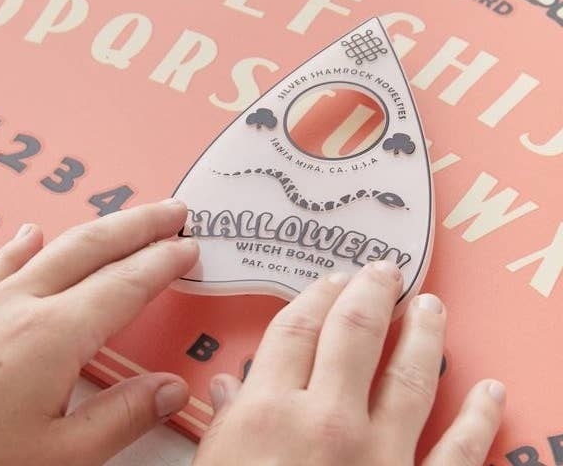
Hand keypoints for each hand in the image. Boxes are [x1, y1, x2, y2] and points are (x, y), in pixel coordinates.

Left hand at [0, 200, 197, 465]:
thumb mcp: (57, 458)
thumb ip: (121, 417)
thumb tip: (169, 391)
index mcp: (53, 336)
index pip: (127, 282)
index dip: (163, 261)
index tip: (188, 248)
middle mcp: (20, 305)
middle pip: (95, 246)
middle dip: (141, 224)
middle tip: (173, 211)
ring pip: (54, 245)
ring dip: (98, 228)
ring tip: (124, 220)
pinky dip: (24, 245)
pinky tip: (31, 233)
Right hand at [194, 262, 504, 465]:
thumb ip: (226, 420)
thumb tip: (228, 380)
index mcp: (269, 414)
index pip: (297, 329)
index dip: (316, 294)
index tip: (331, 277)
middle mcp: (327, 424)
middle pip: (352, 334)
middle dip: (369, 293)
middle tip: (384, 270)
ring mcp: (380, 460)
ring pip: (410, 375)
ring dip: (424, 334)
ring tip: (430, 305)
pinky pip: (460, 453)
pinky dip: (480, 418)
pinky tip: (491, 392)